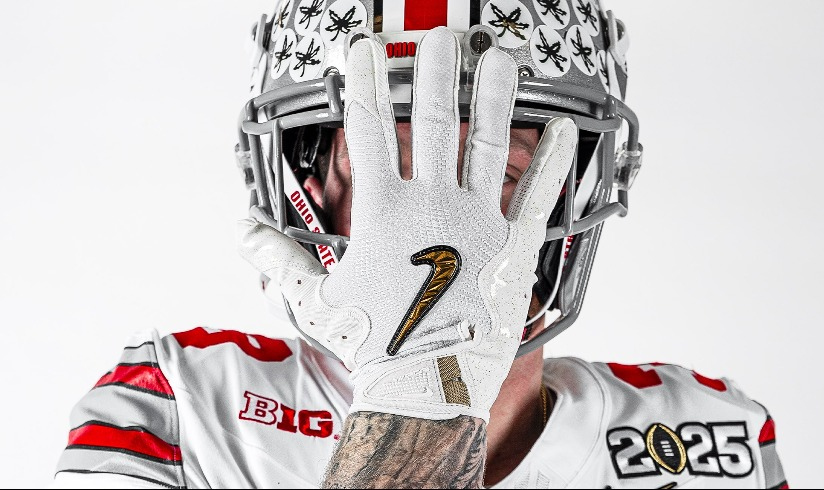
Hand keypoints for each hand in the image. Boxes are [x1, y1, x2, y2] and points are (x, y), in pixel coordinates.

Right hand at [238, 27, 575, 421]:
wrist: (427, 386)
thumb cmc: (373, 344)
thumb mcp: (314, 299)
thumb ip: (275, 259)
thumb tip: (241, 232)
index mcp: (382, 212)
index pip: (367, 131)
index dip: (364, 84)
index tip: (366, 50)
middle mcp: (431, 206)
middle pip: (430, 122)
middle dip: (434, 73)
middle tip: (438, 36)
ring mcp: (476, 222)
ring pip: (486, 144)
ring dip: (492, 97)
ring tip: (499, 59)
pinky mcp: (513, 245)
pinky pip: (536, 193)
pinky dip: (549, 160)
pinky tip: (560, 129)